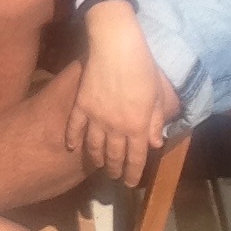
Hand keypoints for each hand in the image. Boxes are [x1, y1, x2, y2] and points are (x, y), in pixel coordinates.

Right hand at [67, 2, 175, 187]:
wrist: (116, 47)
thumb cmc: (144, 67)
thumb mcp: (158, 95)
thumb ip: (156, 121)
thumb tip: (155, 143)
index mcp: (137, 126)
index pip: (136, 158)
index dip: (133, 173)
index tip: (131, 184)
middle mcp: (116, 128)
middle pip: (114, 156)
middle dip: (116, 169)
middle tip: (115, 176)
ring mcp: (95, 118)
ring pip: (94, 146)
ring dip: (97, 158)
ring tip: (99, 165)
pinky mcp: (80, 105)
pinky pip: (74, 128)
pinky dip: (73, 139)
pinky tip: (72, 147)